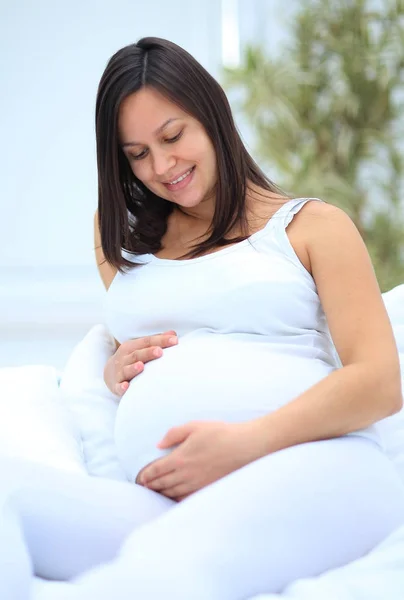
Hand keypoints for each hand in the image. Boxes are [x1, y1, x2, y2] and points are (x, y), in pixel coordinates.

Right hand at [104, 331, 177, 395]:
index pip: (147, 341)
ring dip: (133, 368)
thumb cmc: (132, 359)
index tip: (175, 341)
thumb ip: (157, 342)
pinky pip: (119, 386)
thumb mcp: (141, 348)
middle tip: (160, 352)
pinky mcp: (116, 385)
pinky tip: (126, 386)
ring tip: (141, 366)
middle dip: (148, 353)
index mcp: (132, 346)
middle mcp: (125, 358)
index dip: (161, 340)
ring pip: (127, 369)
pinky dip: (122, 387)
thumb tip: (173, 334)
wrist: (110, 373)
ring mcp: (120, 371)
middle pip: (137, 354)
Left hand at [136, 420, 265, 500]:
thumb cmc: (221, 433)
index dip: (146, 475)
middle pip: (163, 483)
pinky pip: (187, 498)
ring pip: (173, 493)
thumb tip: (159, 445)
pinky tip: (174, 499)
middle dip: (151, 485)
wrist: (246, 447)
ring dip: (161, 493)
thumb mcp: (195, 426)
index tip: (140, 478)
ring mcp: (197, 484)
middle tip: (144, 487)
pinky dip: (177, 500)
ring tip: (155, 493)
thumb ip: (174, 434)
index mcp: (180, 458)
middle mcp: (186, 474)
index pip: (157, 470)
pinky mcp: (208, 489)